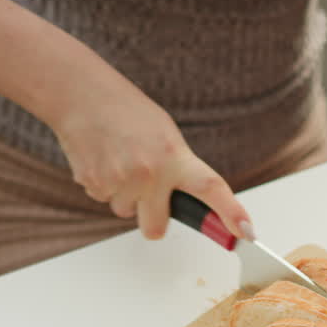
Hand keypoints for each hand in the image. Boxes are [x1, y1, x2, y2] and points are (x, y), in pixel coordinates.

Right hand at [50, 83, 253, 240]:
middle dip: (151, 218)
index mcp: (174, 156)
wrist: (80, 94)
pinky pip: (104, 200)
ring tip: (118, 159)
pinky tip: (102, 158)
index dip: (231, 213)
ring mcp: (120, 181)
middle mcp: (150, 172)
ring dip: (124, 195)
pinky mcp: (94, 184)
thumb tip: (186, 201)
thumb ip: (177, 168)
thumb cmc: (124, 110)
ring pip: (126, 212)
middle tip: (146, 192)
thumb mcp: (163, 135)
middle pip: (155, 227)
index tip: (247, 233)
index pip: (211, 189)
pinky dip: (103, 185)